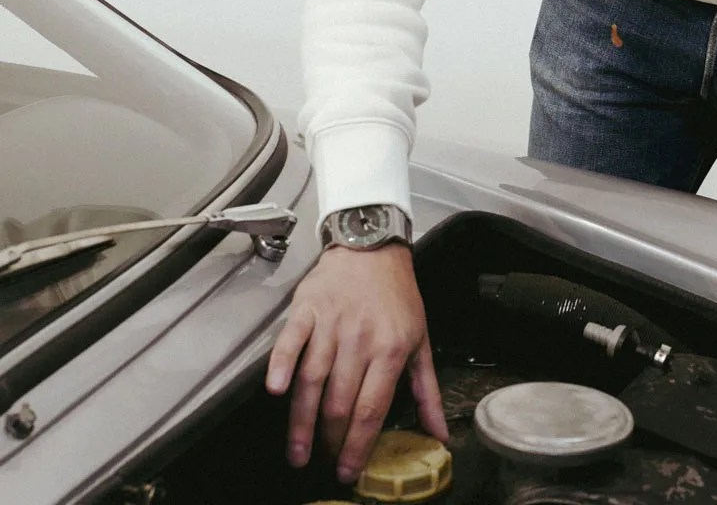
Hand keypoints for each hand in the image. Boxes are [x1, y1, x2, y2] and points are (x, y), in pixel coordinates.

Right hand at [265, 243, 448, 484]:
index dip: (357, 446)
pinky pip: (290, 341)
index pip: (371, 408)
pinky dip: (280, 365)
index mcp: (391, 349)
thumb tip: (440, 434)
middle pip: (339, 402)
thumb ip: (427, 390)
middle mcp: (360, 338)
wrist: (373, 246)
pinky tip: (275, 390)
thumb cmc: (397, 296)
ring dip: (301, 421)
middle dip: (328, 441)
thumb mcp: (420, 340)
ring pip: (313, 380)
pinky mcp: (307, 309)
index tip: (348, 471)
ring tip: (297, 452)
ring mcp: (331, 323)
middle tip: (320, 464)